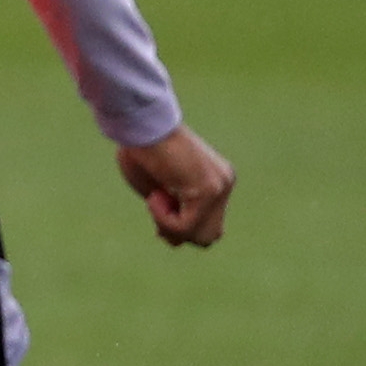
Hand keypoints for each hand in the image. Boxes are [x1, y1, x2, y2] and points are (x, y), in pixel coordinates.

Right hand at [117, 123, 234, 246]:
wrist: (141, 125)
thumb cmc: (141, 149)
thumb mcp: (156, 188)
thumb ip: (170, 210)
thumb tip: (174, 240)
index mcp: (214, 180)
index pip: (207, 224)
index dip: (180, 227)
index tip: (156, 205)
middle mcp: (224, 184)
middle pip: (209, 236)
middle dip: (178, 232)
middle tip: (156, 205)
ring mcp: (220, 187)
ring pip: (200, 236)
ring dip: (169, 225)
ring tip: (155, 197)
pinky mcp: (207, 191)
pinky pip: (186, 226)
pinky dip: (163, 219)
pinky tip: (154, 196)